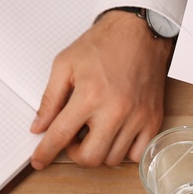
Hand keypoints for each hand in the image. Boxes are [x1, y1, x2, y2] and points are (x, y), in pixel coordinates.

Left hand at [31, 10, 168, 169]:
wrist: (139, 33)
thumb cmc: (103, 45)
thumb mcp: (65, 65)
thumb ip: (50, 99)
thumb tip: (39, 126)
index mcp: (89, 95)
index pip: (60, 136)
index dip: (45, 152)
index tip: (39, 160)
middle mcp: (115, 110)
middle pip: (89, 157)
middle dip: (74, 153)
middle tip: (73, 138)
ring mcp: (137, 118)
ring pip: (112, 159)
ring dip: (99, 151)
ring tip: (95, 131)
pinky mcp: (153, 120)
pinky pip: (136, 154)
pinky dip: (123, 151)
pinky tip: (116, 134)